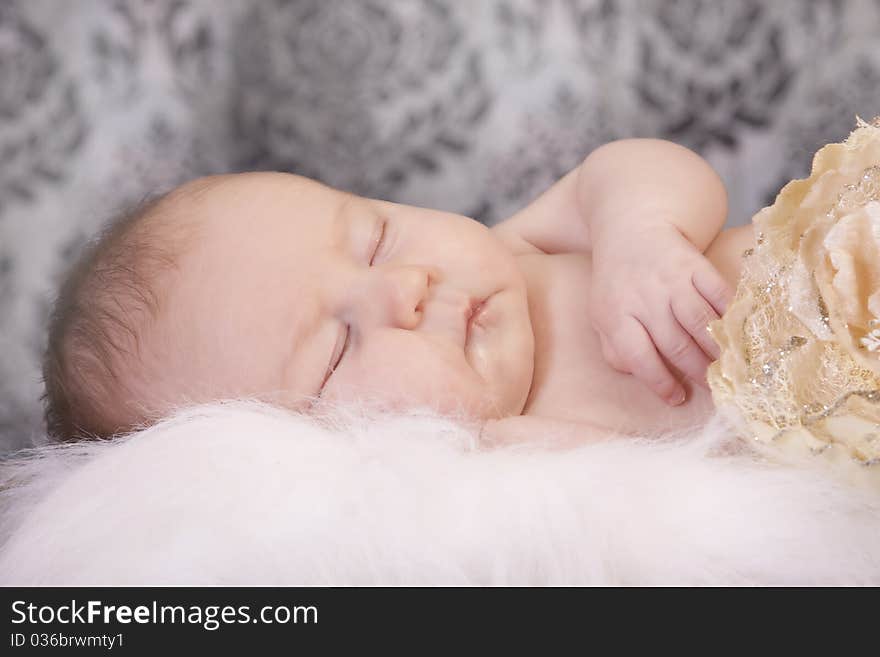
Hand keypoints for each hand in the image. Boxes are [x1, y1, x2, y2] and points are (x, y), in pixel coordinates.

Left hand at [590, 223, 731, 404]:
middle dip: (697, 371)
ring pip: (699, 322)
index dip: (660, 382)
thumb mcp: (602, 316)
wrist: (632, 228)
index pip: (638, 357)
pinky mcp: (695, 265)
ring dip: (718, 349)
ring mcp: (671, 280)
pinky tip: (742, 333)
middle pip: (675, 343)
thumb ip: (615, 349)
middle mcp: (643, 298)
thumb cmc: (617, 283)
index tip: (678, 398)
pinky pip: (719, 294)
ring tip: (732, 369)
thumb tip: (642, 376)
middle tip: (715, 388)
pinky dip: (733, 316)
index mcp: (615, 314)